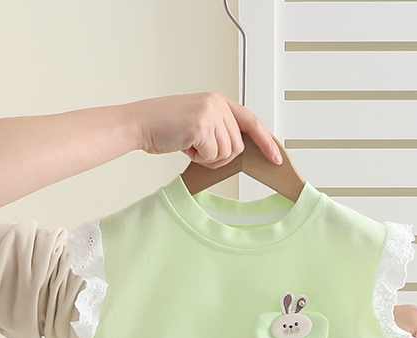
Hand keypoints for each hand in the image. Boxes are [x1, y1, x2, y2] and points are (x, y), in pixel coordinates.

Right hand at [129, 92, 281, 168]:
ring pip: (226, 154)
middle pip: (238, 147)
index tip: (277, 158)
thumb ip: (220, 130)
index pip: (251, 122)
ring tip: (190, 145)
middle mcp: (217, 104)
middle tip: (198, 149)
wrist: (139, 124)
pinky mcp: (201, 126)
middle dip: (220, 156)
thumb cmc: (166, 128)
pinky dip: (198, 158)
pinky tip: (184, 145)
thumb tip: (239, 150)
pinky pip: (212, 156)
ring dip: (208, 158)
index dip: (266, 141)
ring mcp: (210, 113)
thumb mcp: (199, 123)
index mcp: (218, 101)